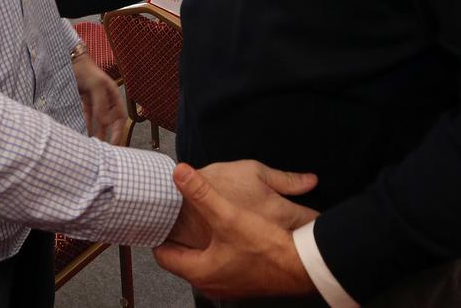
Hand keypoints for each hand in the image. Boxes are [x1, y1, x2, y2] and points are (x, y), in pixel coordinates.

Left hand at [71, 53, 127, 142]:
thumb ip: (101, 103)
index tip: (115, 143)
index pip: (120, 117)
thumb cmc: (85, 69)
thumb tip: (104, 122)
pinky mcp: (83, 101)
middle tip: (104, 150)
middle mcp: (105, 99)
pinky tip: (83, 134)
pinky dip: (85, 125)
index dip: (119, 130)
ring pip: (97, 121)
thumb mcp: (96, 84)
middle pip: (110, 121)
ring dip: (96, 133)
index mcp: (113, 94)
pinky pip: (86, 116)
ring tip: (93, 146)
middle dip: (108, 135)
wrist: (69, 59)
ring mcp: (94, 100)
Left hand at [155, 164, 315, 298]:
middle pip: (182, 261)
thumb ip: (201, 193)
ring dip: (200, 246)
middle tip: (174, 219)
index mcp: (201, 271)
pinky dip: (218, 252)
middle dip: (178, 240)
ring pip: (203, 265)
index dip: (159, 236)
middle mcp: (211, 285)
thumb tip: (178, 173)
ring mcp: (228, 287)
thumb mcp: (228, 215)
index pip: (164, 256)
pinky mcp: (244, 283)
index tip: (157, 221)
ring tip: (198, 224)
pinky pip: (221, 267)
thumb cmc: (267, 247)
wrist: (302, 266)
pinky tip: (228, 236)